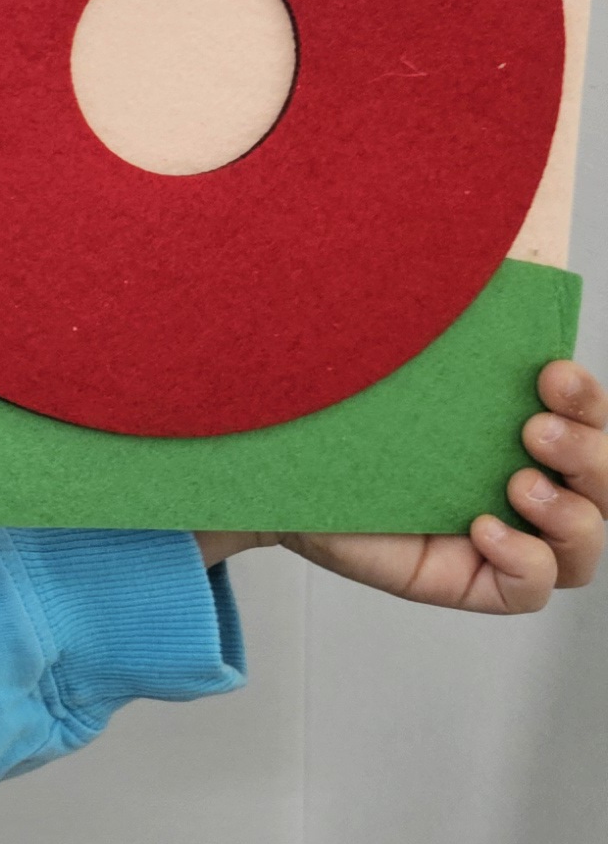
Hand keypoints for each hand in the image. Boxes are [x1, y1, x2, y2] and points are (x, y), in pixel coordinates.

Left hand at [197, 360, 607, 614]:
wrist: (270, 471)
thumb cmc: (333, 414)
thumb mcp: (385, 361)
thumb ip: (427, 321)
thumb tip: (459, 253)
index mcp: (516, 424)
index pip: (587, 418)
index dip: (588, 400)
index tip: (551, 374)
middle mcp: (520, 482)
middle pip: (604, 483)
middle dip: (590, 455)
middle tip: (538, 431)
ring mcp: (500, 537)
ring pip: (584, 544)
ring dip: (571, 514)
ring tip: (518, 483)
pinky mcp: (466, 580)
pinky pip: (529, 590)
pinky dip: (525, 563)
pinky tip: (483, 530)